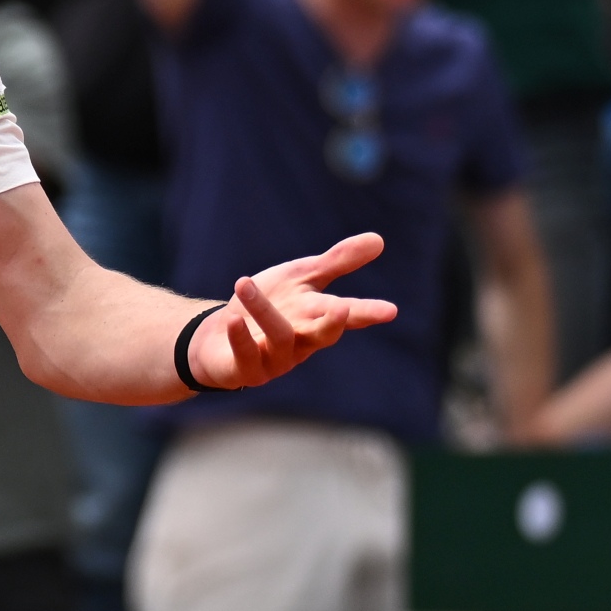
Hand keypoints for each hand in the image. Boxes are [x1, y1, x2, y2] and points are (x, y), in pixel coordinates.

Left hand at [186, 233, 397, 390]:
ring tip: (244, 282)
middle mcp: (302, 341)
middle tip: (343, 309)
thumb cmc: (270, 305)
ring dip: (263, 310)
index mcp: (317, 317)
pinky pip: (247, 356)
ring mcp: (276, 359)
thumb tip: (379, 239)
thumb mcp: (301, 277)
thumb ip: (337, 262)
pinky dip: (241, 338)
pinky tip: (232, 319)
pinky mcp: (247, 370)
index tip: (391, 310)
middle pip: (323, 334)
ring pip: (280, 337)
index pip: (347, 314)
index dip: (367, 312)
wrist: (219, 336)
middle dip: (333, 323)